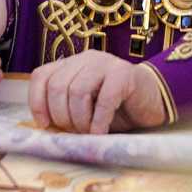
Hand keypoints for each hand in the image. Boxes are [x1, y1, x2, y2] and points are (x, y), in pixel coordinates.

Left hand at [27, 50, 169, 133]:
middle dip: (62, 116)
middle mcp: (85, 59)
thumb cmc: (116, 109)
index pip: (41, 76)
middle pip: (58, 86)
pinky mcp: (124, 74)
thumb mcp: (84, 108)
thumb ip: (65, 109)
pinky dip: (99, 121)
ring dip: (80, 120)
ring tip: (89, 133)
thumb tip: (46, 128)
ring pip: (77, 91)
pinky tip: (101, 132)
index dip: (38, 102)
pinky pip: (104, 99)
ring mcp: (106, 63)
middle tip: (75, 133)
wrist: (153, 101)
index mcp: (71, 64)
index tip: (46, 125)